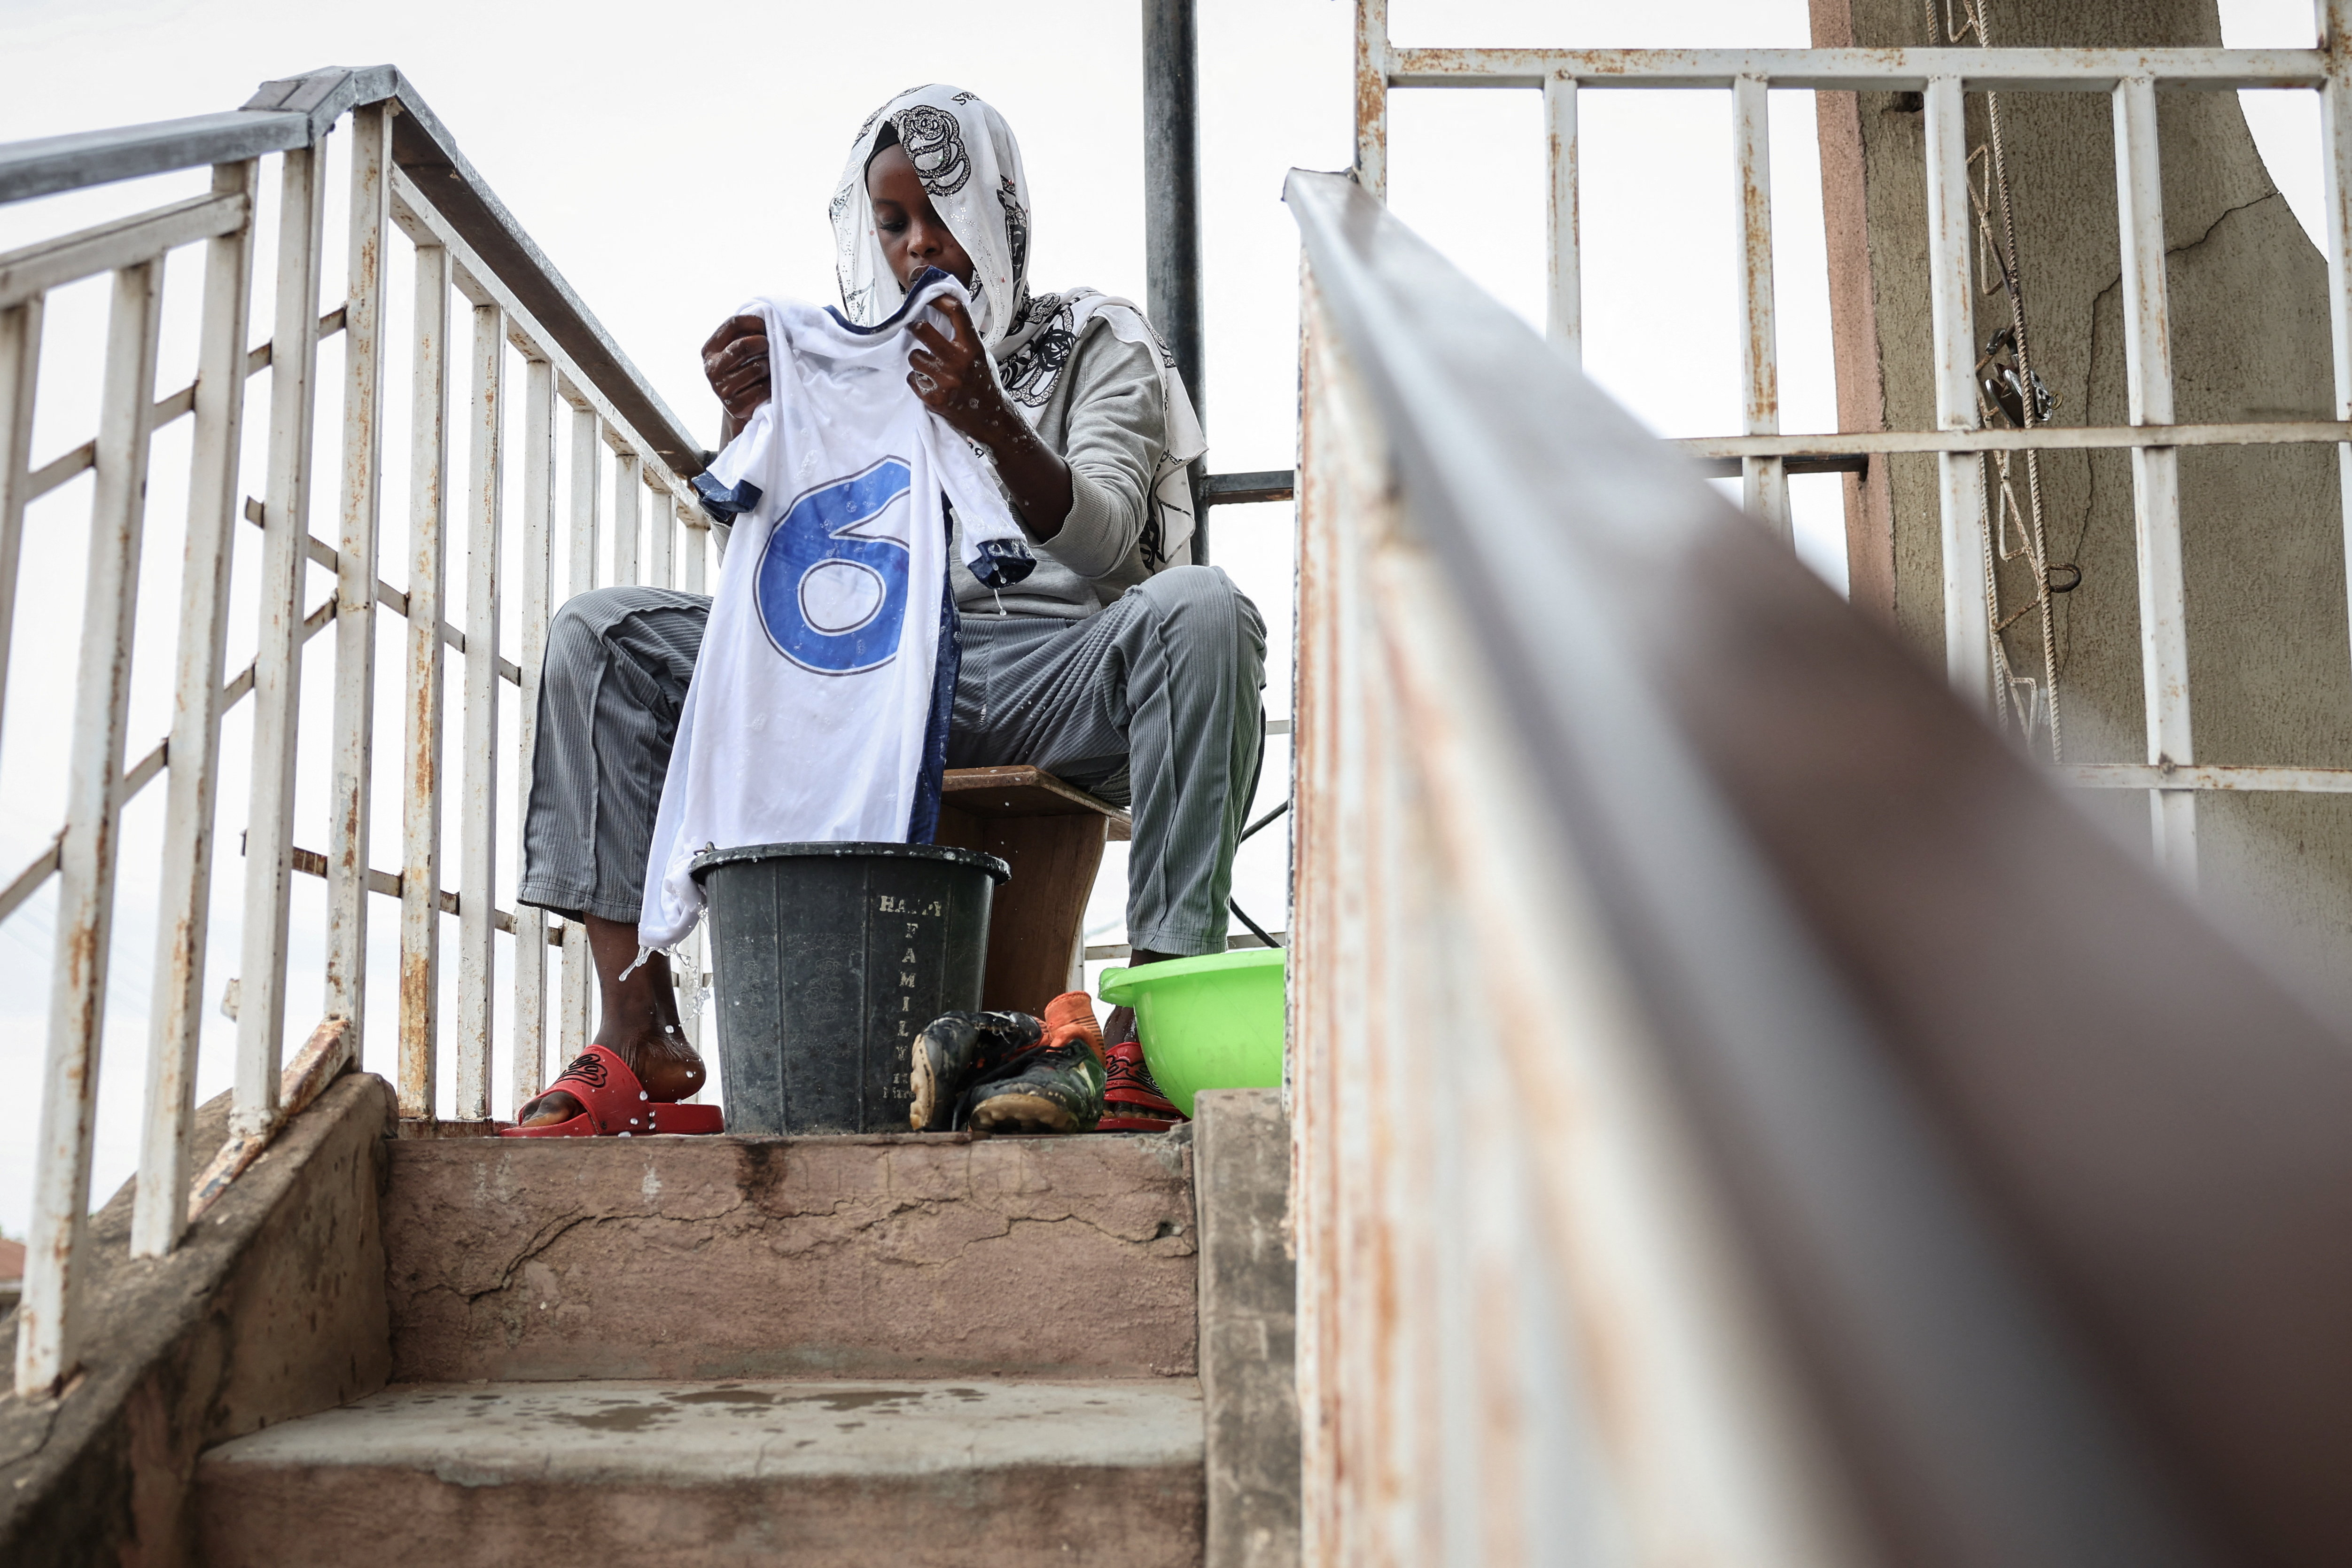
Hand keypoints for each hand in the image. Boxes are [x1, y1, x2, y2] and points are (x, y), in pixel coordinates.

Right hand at [702, 314, 769, 424]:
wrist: (738, 407)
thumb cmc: (741, 371)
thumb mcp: (735, 351)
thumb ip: (743, 334)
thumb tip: (766, 317)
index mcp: (709, 350)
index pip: (732, 324)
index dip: (754, 321)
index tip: (766, 325)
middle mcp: (711, 368)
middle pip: (743, 346)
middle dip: (763, 343)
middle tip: (769, 346)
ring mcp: (721, 389)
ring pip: (756, 368)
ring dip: (769, 366)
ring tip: (768, 368)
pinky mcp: (734, 405)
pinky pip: (762, 389)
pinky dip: (770, 385)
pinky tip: (768, 385)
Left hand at [906, 294, 1018, 445]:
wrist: (990, 418)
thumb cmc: (982, 382)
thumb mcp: (980, 355)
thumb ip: (963, 337)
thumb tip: (942, 310)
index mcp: (972, 347)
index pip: (955, 311)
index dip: (939, 298)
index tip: (928, 296)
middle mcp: (959, 361)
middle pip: (923, 330)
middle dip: (915, 327)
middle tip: (914, 328)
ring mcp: (946, 380)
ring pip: (914, 356)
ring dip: (917, 359)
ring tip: (928, 366)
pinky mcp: (935, 398)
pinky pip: (913, 378)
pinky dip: (918, 380)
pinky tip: (930, 384)